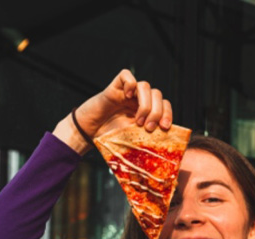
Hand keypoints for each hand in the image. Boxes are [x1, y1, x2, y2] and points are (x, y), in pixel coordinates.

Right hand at [55, 69, 173, 151]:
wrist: (87, 134)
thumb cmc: (108, 138)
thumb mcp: (132, 140)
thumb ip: (146, 139)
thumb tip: (163, 147)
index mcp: (145, 111)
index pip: (164, 104)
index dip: (167, 113)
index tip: (164, 128)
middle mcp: (138, 100)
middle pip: (157, 94)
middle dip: (157, 112)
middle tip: (148, 127)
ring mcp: (126, 92)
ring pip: (145, 86)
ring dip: (146, 104)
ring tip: (138, 121)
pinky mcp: (114, 87)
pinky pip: (126, 75)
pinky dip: (130, 83)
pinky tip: (127, 97)